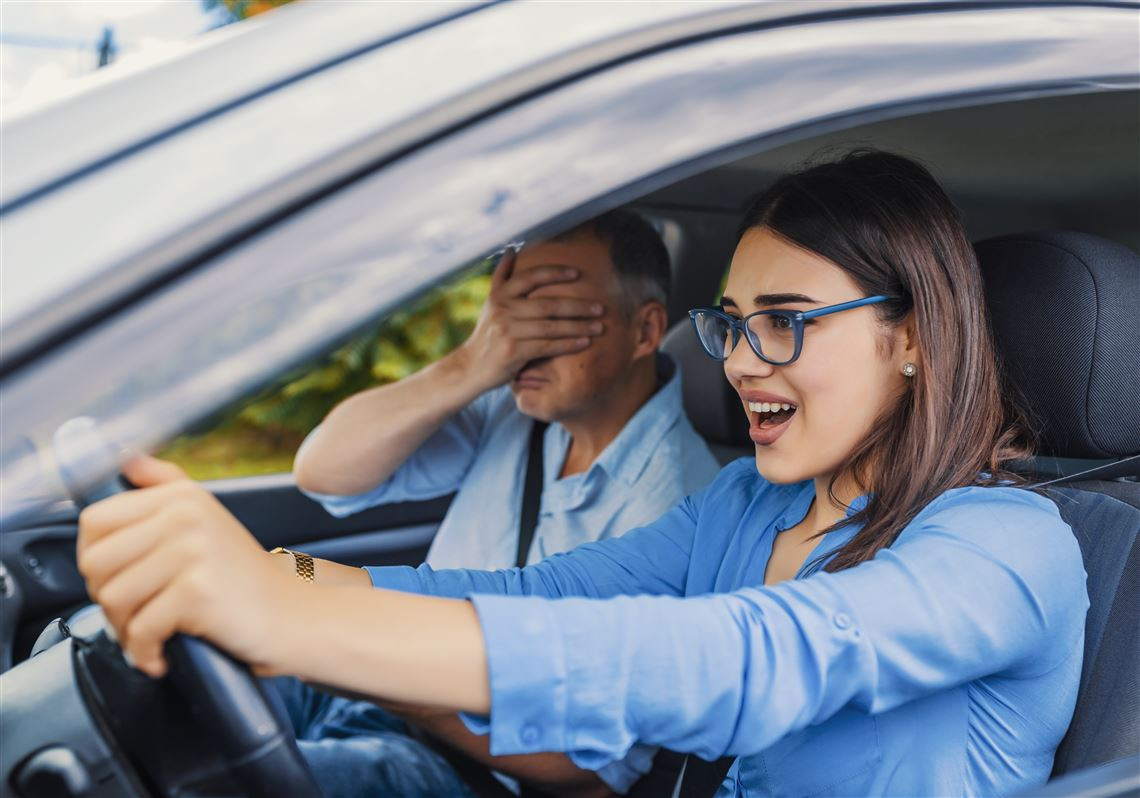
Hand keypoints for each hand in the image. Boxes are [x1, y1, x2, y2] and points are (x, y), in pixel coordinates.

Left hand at [77, 455, 303, 677]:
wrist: (294, 614)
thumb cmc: (243, 577)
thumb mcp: (207, 517)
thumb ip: (165, 485)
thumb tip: (126, 459)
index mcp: (181, 496)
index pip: (94, 522)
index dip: (95, 560)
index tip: (118, 582)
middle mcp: (186, 515)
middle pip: (96, 563)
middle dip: (106, 600)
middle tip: (134, 616)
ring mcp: (193, 551)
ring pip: (113, 598)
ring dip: (124, 631)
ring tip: (149, 638)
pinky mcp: (198, 590)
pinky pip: (140, 629)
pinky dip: (145, 653)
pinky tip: (160, 656)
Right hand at [452, 248, 605, 392]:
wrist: (470, 367)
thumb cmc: (488, 333)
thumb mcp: (490, 303)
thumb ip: (502, 278)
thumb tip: (512, 249)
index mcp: (500, 295)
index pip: (530, 278)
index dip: (555, 274)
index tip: (577, 273)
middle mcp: (503, 310)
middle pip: (547, 304)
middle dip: (577, 306)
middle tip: (600, 307)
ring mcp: (507, 331)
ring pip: (551, 327)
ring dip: (578, 326)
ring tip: (599, 326)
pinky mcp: (513, 352)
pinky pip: (547, 346)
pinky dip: (568, 344)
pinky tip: (584, 342)